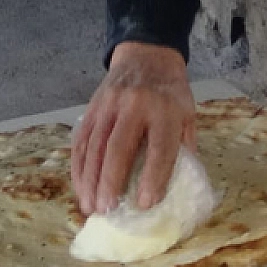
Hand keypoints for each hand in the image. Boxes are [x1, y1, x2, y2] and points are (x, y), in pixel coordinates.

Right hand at [70, 42, 195, 214]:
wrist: (147, 55)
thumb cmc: (170, 92)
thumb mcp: (187, 114)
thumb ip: (183, 147)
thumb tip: (175, 188)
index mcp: (165, 109)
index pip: (160, 147)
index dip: (154, 177)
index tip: (146, 204)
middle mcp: (134, 105)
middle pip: (119, 147)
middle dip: (110, 182)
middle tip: (106, 210)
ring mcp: (109, 105)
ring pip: (94, 146)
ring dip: (90, 179)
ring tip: (90, 207)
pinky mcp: (92, 107)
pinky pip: (81, 140)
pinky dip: (79, 167)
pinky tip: (81, 187)